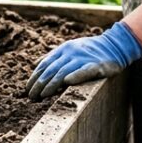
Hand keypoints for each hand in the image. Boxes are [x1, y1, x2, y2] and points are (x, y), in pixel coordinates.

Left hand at [26, 21, 141, 99]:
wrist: (114, 45)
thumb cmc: (90, 50)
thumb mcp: (69, 49)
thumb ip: (53, 56)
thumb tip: (35, 63)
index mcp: (63, 49)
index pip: (44, 64)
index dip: (35, 77)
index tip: (27, 89)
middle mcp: (71, 53)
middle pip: (51, 70)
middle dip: (39, 84)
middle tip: (31, 97)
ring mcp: (83, 58)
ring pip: (63, 72)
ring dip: (51, 85)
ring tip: (42, 96)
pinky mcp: (96, 66)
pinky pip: (84, 71)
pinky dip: (75, 76)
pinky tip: (67, 83)